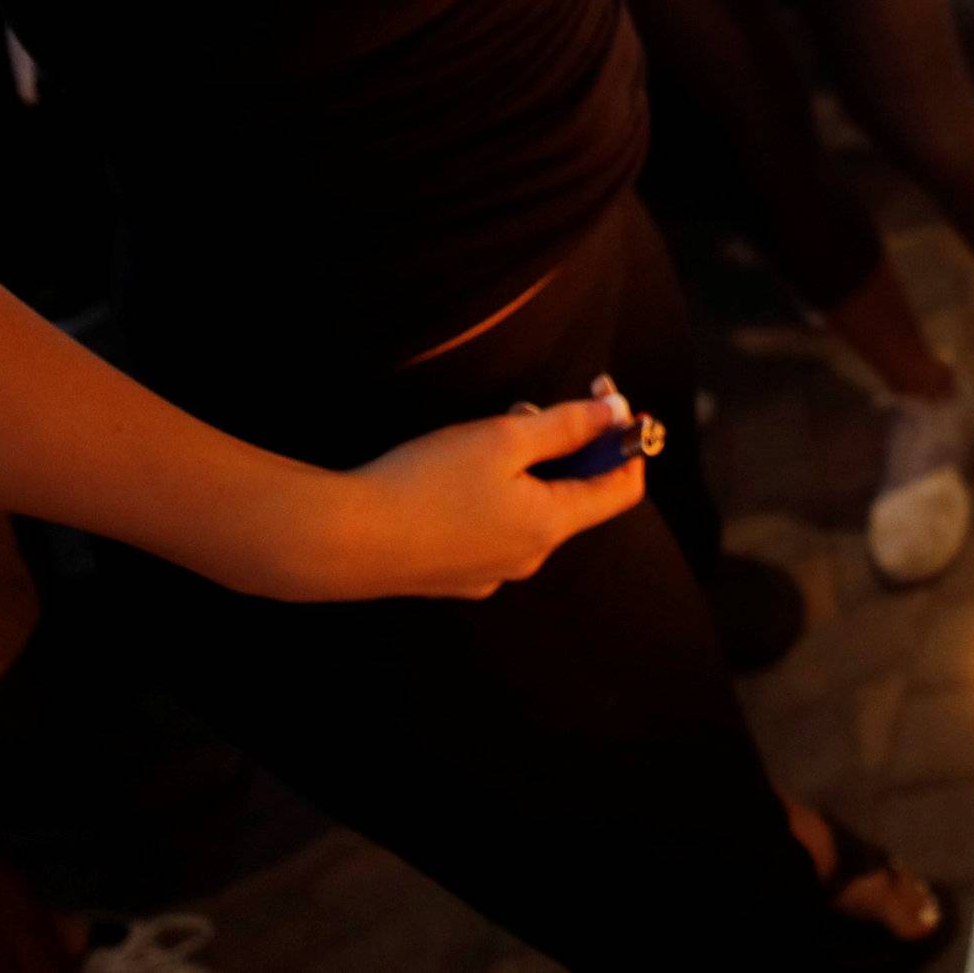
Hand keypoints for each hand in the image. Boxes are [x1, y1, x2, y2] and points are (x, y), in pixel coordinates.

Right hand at [290, 397, 648, 602]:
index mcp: (550, 525)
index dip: (624, 440)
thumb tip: (616, 414)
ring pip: (532, 510)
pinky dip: (494, 495)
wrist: (349, 539)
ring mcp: (493, 571)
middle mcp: (530, 557)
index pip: (621, 489)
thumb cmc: (428, 482)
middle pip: (574, 496)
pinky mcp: (458, 574)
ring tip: (479, 436)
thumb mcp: (501, 438)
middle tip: (522, 408)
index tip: (606, 399)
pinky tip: (452, 476)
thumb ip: (564, 425)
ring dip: (525, 468)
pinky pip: (496, 528)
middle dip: (562, 446)